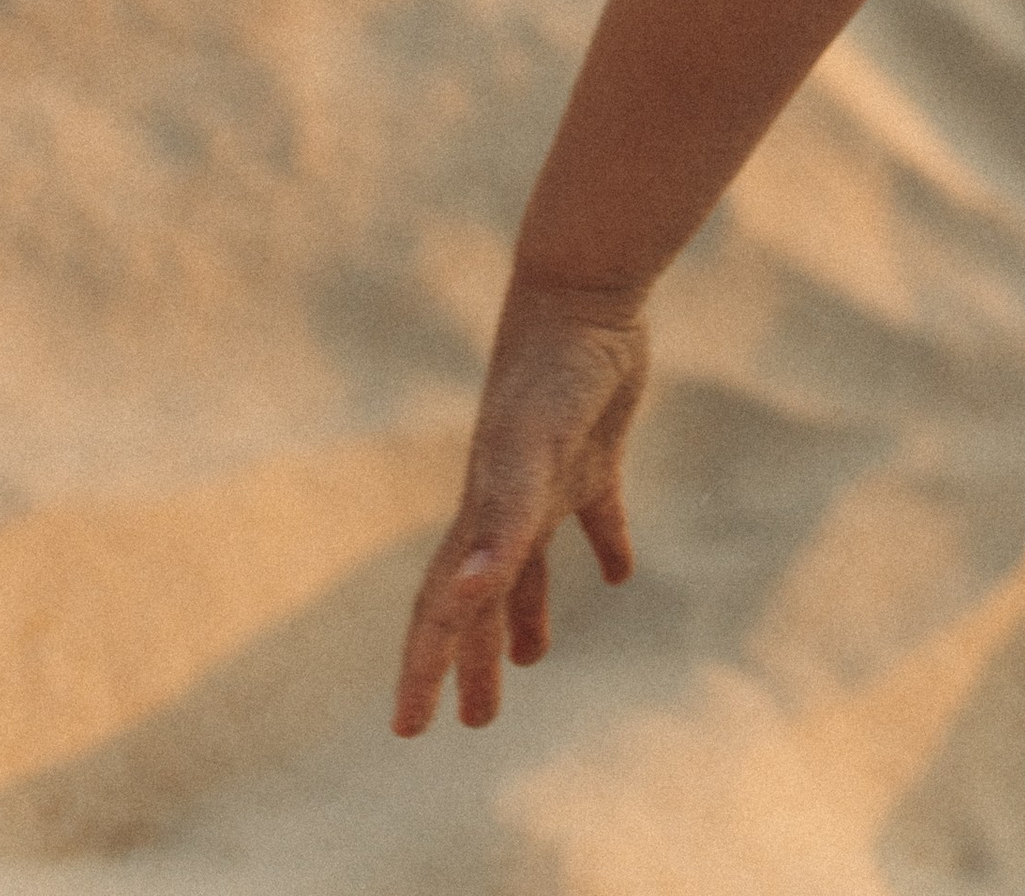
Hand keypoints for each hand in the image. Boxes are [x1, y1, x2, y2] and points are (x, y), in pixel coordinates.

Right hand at [392, 283, 646, 734]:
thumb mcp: (528, 454)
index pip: (443, 609)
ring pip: (530, 565)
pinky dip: (605, 546)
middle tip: (474, 721)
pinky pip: (597, 515)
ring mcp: (550, 476)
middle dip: (473, 661)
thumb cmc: (552, 374)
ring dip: (527, 615)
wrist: (583, 294)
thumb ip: (501, 523)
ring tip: (533, 661)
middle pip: (483, 599)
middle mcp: (507, 502)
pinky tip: (617, 573)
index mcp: (482, 514)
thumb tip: (463, 598)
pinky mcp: (596, 453)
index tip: (407, 730)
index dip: (424, 668)